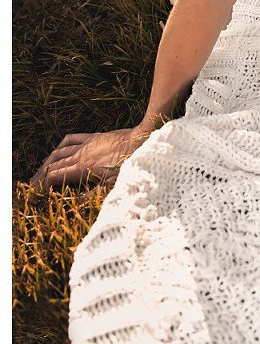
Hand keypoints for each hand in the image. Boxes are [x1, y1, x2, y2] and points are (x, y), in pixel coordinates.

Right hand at [31, 123, 150, 187]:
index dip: (42, 186)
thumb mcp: (111, 186)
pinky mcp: (93, 137)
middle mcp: (79, 155)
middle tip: (33, 188)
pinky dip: (60, 145)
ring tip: (40, 172)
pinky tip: (57, 151)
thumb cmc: (129, 166)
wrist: (142, 140)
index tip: (35, 195)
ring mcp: (85, 145)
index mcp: (82, 169)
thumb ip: (90, 196)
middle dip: (40, 177)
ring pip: (58, 152)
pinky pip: (70, 139)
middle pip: (52, 166)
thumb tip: (74, 207)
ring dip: (47, 162)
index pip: (53, 177)